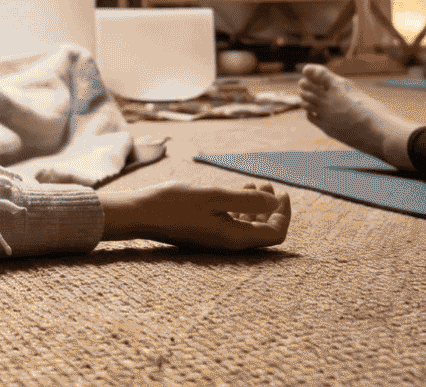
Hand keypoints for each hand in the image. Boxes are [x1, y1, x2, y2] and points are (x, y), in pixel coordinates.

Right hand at [99, 180, 290, 249]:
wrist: (141, 214)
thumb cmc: (175, 204)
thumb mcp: (214, 197)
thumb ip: (247, 200)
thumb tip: (274, 201)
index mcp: (235, 238)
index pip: (275, 233)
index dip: (284, 214)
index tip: (282, 193)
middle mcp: (228, 243)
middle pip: (263, 231)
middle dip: (270, 208)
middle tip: (270, 185)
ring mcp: (216, 239)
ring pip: (247, 226)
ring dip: (255, 206)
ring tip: (255, 183)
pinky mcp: (205, 233)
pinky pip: (231, 223)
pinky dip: (239, 208)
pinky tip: (235, 192)